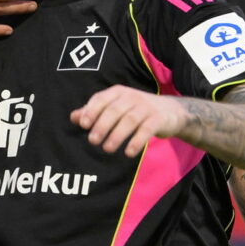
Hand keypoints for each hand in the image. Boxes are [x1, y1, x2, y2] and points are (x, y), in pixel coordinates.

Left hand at [71, 86, 188, 155]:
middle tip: (93, 141)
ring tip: (107, 149)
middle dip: (102, 125)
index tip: (83, 125)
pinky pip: (146, 130)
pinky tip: (128, 153)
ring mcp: (146, 107)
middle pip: (114, 110)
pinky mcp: (158, 119)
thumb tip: (74, 118)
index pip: (101, 98)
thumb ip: (95, 112)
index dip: (91, 110)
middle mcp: (132, 97)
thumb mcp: (116, 108)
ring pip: (130, 120)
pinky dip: (137, 141)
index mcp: (118, 92)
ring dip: (117, 135)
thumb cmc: (136, 110)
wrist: (171, 112)